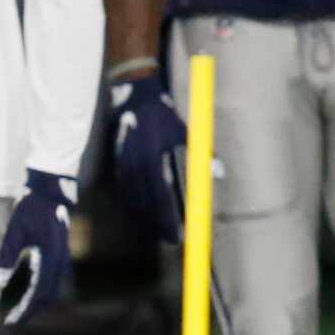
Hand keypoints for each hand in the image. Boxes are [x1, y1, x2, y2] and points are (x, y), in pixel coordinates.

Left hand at [0, 169, 76, 324]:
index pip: (39, 294)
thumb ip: (5, 258)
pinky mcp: (59, 253)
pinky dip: (41, 290)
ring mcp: (62, 258)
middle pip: (48, 296)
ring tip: (20, 311)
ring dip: (37, 302)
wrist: (50, 190)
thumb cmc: (30, 209)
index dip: (25, 310)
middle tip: (13, 321)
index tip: (11, 322)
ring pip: (52, 289)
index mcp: (51, 259)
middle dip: (31, 310)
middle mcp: (60, 261)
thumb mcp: (14, 232)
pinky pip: (51, 278)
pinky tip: (29, 293)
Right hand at [109, 67, 186, 244]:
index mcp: (154, 159)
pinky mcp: (116, 162)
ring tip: (157, 231)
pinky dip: (134, 204)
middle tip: (172, 239)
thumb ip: (202, 153)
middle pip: (147, 206)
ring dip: (146, 217)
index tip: (179, 234)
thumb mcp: (185, 130)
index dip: (170, 220)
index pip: (162, 199)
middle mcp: (136, 166)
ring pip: (134, 201)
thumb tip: (218, 172)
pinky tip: (142, 211)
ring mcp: (124, 165)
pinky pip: (125, 191)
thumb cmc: (161, 113)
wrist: (131, 95)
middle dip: (159, 225)